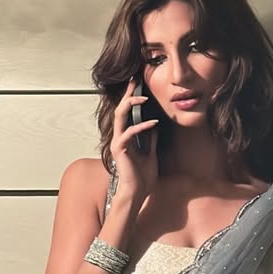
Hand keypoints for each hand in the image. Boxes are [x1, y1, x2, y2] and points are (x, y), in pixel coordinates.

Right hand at [112, 75, 158, 201]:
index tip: (137, 84)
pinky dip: (141, 126)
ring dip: (131, 104)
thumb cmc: (143, 177)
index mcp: (126, 137)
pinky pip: (129, 133)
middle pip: (120, 109)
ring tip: (144, 97)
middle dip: (128, 94)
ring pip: (120, 116)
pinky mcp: (120, 150)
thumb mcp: (151, 154)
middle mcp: (119, 137)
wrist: (137, 193)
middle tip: (135, 80)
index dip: (131, 97)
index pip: (127, 113)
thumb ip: (150, 140)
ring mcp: (118, 143)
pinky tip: (153, 123)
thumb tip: (154, 126)